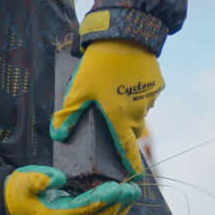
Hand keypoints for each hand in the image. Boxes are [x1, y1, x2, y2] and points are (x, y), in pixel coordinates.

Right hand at [4, 165, 138, 214]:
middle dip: (117, 204)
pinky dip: (114, 209)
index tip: (116, 187)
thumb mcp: (24, 181)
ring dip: (120, 208)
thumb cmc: (21, 191)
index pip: (83, 208)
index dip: (101, 198)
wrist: (17, 206)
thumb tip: (59, 178)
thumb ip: (38, 180)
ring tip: (134, 193)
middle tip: (132, 189)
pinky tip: (125, 198)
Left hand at [50, 39, 163, 178]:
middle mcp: (139, 113)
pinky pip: (147, 95)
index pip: (127, 151)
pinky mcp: (157, 84)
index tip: (136, 178)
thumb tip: (57, 135)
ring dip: (130, 109)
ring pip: (140, 112)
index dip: (132, 167)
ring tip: (115, 92)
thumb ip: (68, 115)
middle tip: (108, 115)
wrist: (127, 36)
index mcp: (119, 119)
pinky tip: (125, 80)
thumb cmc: (100, 66)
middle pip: (132, 131)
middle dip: (123, 129)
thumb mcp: (78, 90)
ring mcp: (150, 99)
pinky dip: (138, 93)